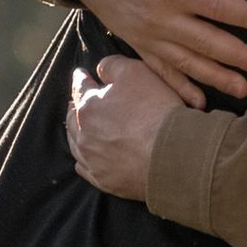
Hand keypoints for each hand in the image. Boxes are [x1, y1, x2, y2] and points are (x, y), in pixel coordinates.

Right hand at [59, 0, 246, 106]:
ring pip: (188, 62)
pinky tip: (199, 103)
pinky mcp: (137, 44)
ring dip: (216, 77)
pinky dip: (180, 88)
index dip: (246, 16)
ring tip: (243, 89)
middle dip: (239, 56)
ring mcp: (148, 35)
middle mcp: (160, 18)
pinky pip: (161, 71)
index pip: (216, 5)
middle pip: (207, 41)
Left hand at [68, 53, 184, 199]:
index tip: (80, 75)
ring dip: (78, 132)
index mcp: (88, 107)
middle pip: (73, 117)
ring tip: (80, 127)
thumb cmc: (156, 110)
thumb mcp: (136, 72)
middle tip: (75, 102)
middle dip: (75, 107)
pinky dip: (85, 159)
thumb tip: (99, 71)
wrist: (173, 154)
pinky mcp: (104, 180)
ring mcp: (93, 160)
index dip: (81, 79)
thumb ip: (112, 66)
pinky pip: (85, 168)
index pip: (80, 88)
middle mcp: (84, 135)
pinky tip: (88, 156)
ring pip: (76, 143)